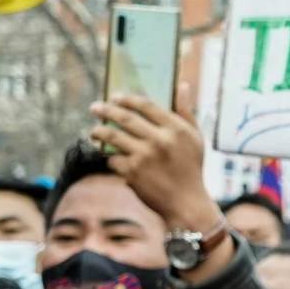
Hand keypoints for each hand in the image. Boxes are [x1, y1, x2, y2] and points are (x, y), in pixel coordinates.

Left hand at [86, 94, 234, 279]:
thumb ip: (186, 111)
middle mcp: (159, 140)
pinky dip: (109, 158)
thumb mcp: (196, 138)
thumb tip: (182, 85)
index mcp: (176, 128)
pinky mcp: (132, 173)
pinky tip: (108, 156)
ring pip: (112, 137)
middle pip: (125, 118)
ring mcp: (144, 157)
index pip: (146, 106)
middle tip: (94, 108)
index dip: (127, 99)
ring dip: (98, 132)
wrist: (186, 204)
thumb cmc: (191, 168)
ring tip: (93, 131)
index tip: (115, 97)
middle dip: (105, 111)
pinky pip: (113, 159)